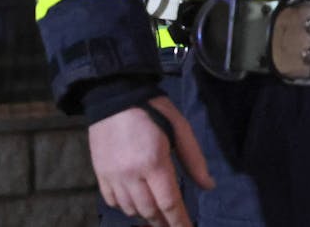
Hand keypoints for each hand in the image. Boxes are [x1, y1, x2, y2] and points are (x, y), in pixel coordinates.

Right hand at [89, 97, 213, 226]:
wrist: (114, 96)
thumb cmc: (153, 110)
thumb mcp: (180, 128)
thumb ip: (194, 159)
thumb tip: (209, 185)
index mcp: (154, 162)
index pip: (169, 202)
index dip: (179, 221)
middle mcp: (131, 175)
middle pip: (149, 211)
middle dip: (163, 223)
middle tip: (174, 226)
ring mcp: (112, 176)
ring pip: (130, 209)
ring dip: (146, 215)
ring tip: (158, 217)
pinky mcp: (100, 174)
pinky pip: (112, 201)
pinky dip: (126, 207)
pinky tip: (136, 204)